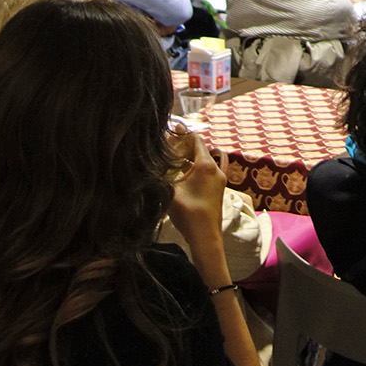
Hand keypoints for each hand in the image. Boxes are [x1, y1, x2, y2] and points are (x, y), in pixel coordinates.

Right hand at [168, 133, 225, 249]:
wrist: (206, 237)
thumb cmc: (188, 214)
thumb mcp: (169, 191)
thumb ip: (159, 175)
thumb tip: (145, 165)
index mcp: (205, 165)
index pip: (195, 140)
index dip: (183, 133)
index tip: (173, 128)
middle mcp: (216, 169)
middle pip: (200, 149)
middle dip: (185, 145)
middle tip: (170, 143)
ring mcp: (220, 180)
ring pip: (205, 161)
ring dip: (192, 157)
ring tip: (177, 158)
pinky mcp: (219, 189)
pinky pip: (210, 171)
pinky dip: (200, 167)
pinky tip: (190, 172)